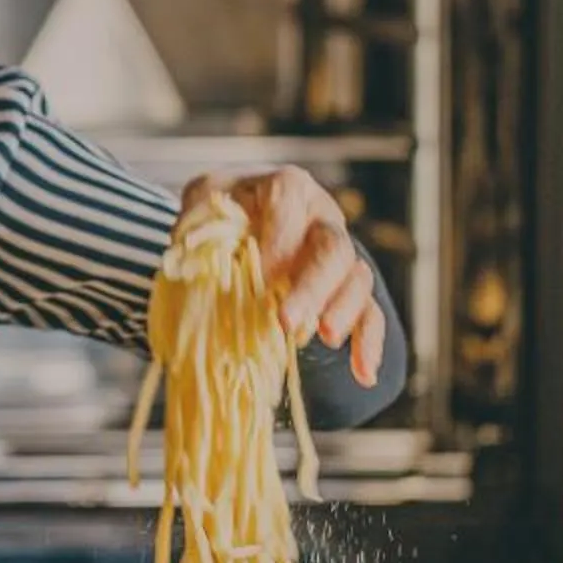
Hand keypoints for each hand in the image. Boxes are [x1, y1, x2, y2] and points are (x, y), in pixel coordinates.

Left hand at [180, 167, 386, 388]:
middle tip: (287, 322)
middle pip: (332, 247)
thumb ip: (197, 224)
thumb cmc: (218, 217)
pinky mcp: (346, 290)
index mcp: (286, 189)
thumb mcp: (200, 207)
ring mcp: (340, 255)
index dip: (277, 236)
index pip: (290, 198)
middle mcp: (321, 218)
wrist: (237, 230)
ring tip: (324, 339)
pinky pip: (369, 314)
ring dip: (343, 311)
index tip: (258, 275)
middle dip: (313, 287)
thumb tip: (192, 258)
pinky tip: (363, 373)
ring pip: (357, 279)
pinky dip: (368, 343)